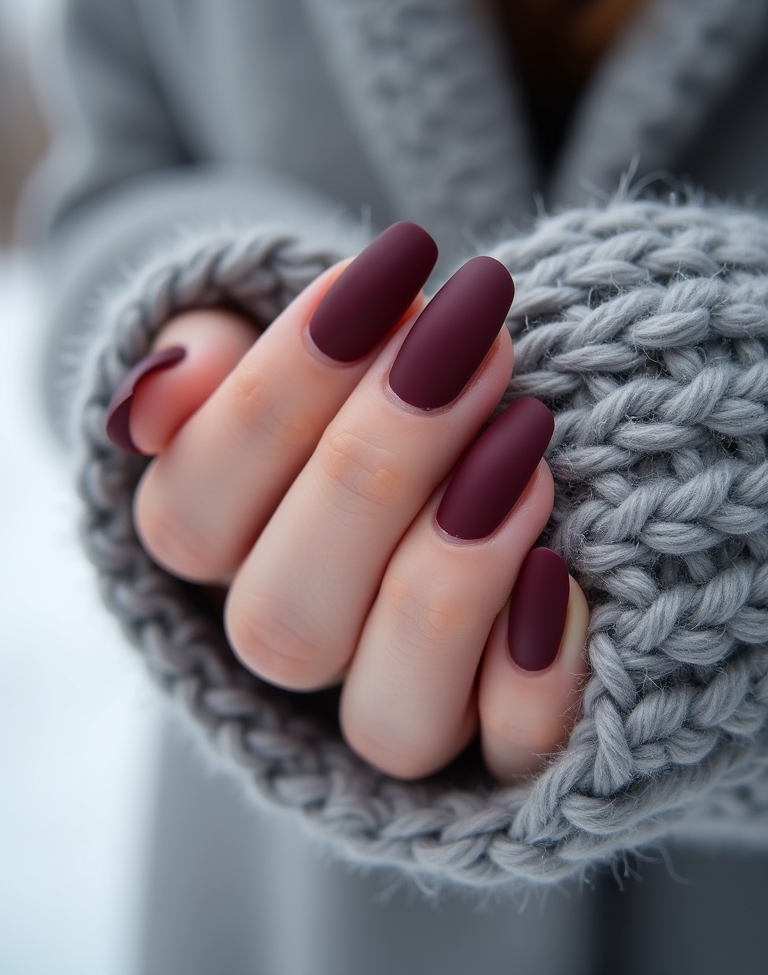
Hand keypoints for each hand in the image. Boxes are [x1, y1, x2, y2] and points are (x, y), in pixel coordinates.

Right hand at [110, 223, 589, 782]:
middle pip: (285, 621)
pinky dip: (534, 685)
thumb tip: (159, 389)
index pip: (194, 515)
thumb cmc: (357, 381)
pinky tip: (564, 572)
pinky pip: (510, 759)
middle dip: (380, 468)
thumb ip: (200, 353)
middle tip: (473, 337)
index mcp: (214, 562)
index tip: (391, 273)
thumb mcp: (270, 340)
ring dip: (451, 578)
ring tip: (526, 438)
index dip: (283, 390)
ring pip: (388, 715)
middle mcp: (291, 651)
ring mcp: (391, 707)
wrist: (454, 443)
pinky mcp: (498, 748)